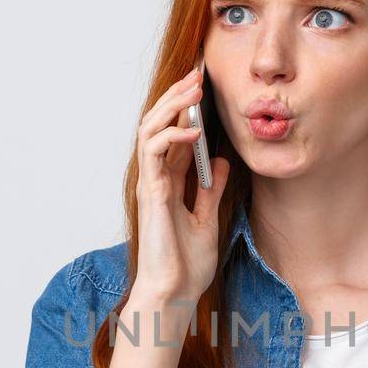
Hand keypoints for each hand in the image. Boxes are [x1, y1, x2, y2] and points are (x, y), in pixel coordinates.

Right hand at [130, 65, 230, 304]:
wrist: (174, 293)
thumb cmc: (186, 265)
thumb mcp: (207, 219)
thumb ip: (210, 190)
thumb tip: (218, 162)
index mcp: (171, 182)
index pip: (176, 134)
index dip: (187, 107)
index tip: (204, 84)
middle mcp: (157, 178)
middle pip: (160, 123)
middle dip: (178, 96)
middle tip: (198, 74)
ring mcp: (151, 183)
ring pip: (150, 129)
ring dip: (171, 105)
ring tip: (193, 89)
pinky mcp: (150, 192)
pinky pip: (153, 152)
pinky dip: (171, 135)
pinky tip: (192, 128)